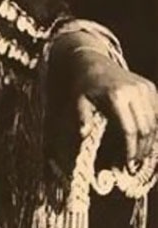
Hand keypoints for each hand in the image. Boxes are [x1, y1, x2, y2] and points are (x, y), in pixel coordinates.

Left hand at [70, 50, 157, 168]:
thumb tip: (84, 135)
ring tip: (140, 157)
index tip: (126, 164)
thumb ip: (82, 118)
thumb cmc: (84, 86)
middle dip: (141, 150)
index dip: (129, 149)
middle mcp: (134, 91)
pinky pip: (157, 113)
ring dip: (150, 142)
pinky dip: (154, 129)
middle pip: (145, 128)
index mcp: (116, 97)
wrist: (93, 63)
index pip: (129, 130)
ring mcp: (145, 88)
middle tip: (133, 165)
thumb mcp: (77, 102)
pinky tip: (146, 141)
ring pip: (155, 122)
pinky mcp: (150, 87)